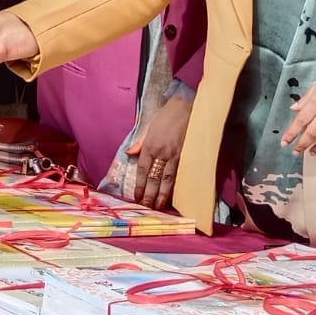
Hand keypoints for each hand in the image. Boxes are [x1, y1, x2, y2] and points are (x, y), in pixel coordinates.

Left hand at [128, 91, 191, 209]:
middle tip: (147, 207)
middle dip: (150, 194)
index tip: (136, 196)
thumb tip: (129, 153)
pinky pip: (179, 174)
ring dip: (163, 195)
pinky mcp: (186, 155)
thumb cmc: (166, 115)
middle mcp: (161, 153)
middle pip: (154, 178)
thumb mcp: (149, 126)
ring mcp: (174, 155)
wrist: (186, 106)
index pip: (143, 169)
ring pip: (167, 179)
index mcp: (150, 145)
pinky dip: (175, 185)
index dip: (140, 184)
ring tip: (159, 206)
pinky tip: (174, 195)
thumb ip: (140, 142)